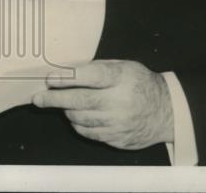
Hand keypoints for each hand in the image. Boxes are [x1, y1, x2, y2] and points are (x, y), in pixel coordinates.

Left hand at [32, 59, 173, 150]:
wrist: (166, 112)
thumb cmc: (141, 84)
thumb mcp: (124, 66)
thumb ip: (98, 68)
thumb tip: (67, 72)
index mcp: (121, 79)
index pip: (90, 76)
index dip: (68, 78)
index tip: (50, 79)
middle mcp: (119, 101)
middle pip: (80, 101)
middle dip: (55, 99)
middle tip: (39, 98)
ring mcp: (118, 123)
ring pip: (81, 118)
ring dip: (67, 111)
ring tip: (61, 104)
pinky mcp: (117, 138)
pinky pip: (89, 133)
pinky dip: (79, 125)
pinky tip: (77, 117)